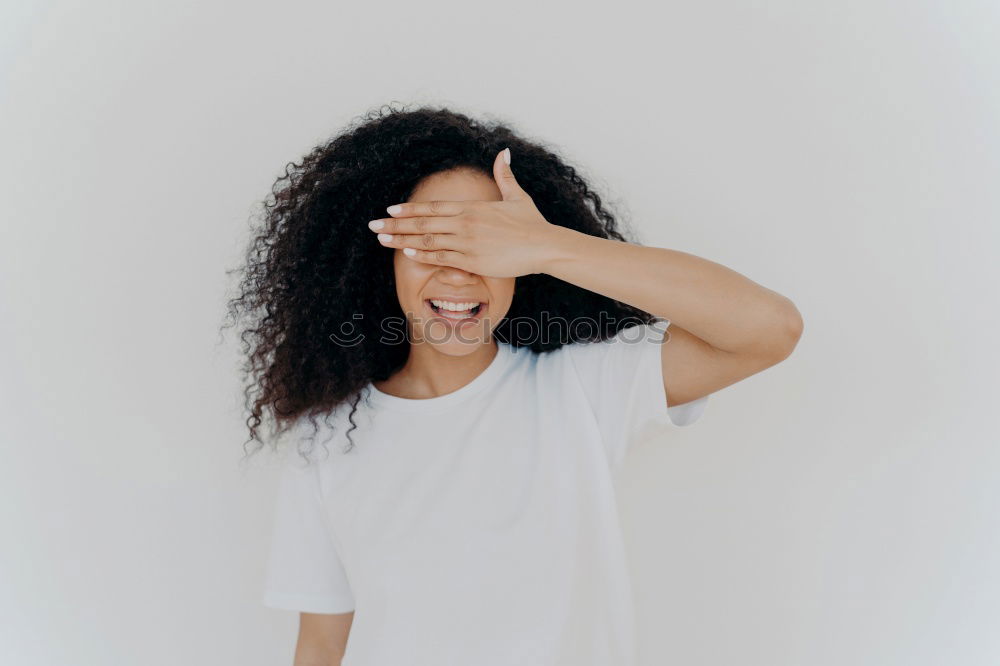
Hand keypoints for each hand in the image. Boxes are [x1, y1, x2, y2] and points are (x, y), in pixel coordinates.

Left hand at [367, 148, 561, 277]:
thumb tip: (504, 151)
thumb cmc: (532, 223)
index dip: (409, 209)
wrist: (544, 246)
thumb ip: (505, 176)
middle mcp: (465, 223)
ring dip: (401, 240)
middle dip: (395, 225)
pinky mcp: (472, 260)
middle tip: (373, 226)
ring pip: (426, 240)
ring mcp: (467, 242)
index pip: (432, 207)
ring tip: (381, 240)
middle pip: (422, 223)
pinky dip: (422, 255)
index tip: (390, 210)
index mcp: (471, 208)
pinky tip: (406, 252)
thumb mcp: (517, 196)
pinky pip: (442, 257)